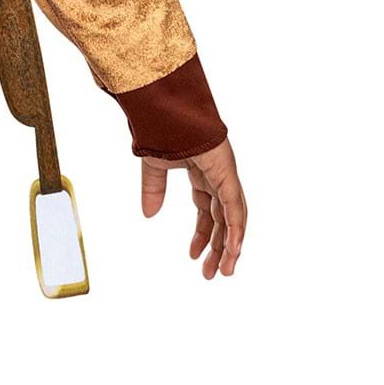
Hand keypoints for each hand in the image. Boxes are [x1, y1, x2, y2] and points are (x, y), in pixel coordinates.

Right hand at [140, 137, 246, 280]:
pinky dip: (235, 229)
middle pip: (223, 219)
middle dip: (219, 247)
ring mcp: (225, 175)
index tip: (194, 255)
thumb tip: (149, 215)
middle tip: (214, 273)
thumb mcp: (154, 168)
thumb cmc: (162, 129)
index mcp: (204, 174)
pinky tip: (233, 249)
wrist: (163, 111)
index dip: (203, 235)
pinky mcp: (226, 173)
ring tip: (225, 271)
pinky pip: (234, 207)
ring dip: (230, 245)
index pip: (208, 211)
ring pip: (233, 218)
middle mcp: (218, 176)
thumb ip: (153, 191)